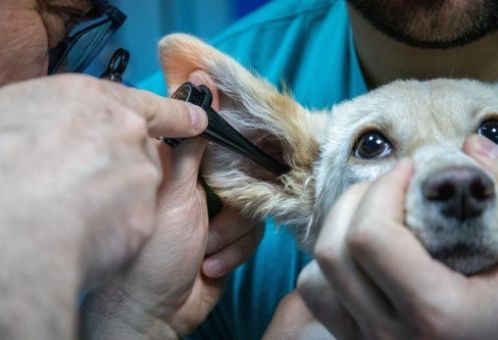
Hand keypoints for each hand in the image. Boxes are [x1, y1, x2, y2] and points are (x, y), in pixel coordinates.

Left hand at [81, 71, 263, 338]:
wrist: (160, 310)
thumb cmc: (154, 251)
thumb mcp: (174, 193)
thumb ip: (190, 146)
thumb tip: (198, 89)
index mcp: (181, 166)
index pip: (217, 136)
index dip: (236, 135)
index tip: (254, 136)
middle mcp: (201, 185)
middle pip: (243, 170)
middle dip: (235, 200)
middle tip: (217, 214)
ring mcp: (217, 211)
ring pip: (252, 203)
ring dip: (230, 233)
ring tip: (204, 250)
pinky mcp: (231, 236)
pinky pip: (253, 232)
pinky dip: (234, 250)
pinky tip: (210, 265)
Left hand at [298, 154, 497, 339]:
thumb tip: (471, 146)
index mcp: (436, 313)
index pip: (371, 237)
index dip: (383, 190)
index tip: (408, 171)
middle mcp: (389, 334)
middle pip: (334, 249)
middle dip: (356, 200)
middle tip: (388, 187)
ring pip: (315, 273)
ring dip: (338, 231)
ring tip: (373, 215)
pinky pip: (315, 295)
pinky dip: (329, 264)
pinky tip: (362, 254)